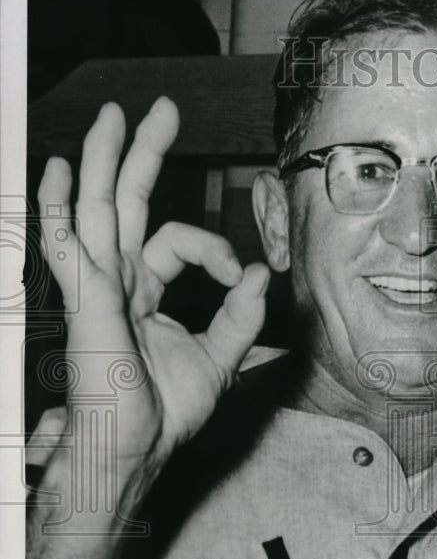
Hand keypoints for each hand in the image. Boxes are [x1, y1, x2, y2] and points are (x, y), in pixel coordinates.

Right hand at [37, 97, 269, 475]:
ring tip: (117, 115)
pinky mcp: (84, 302)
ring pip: (98, 210)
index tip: (239, 277)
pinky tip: (62, 169)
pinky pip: (65, 246)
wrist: (134, 449)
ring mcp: (97, 288)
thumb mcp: (219, 358)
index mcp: (146, 291)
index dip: (213, 247)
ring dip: (106, 160)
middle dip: (144, 154)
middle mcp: (119, 282)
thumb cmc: (166, 413)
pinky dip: (59, 206)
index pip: (178, 241)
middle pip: (129, 203)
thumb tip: (256, 274)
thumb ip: (239, 316)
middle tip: (161, 109)